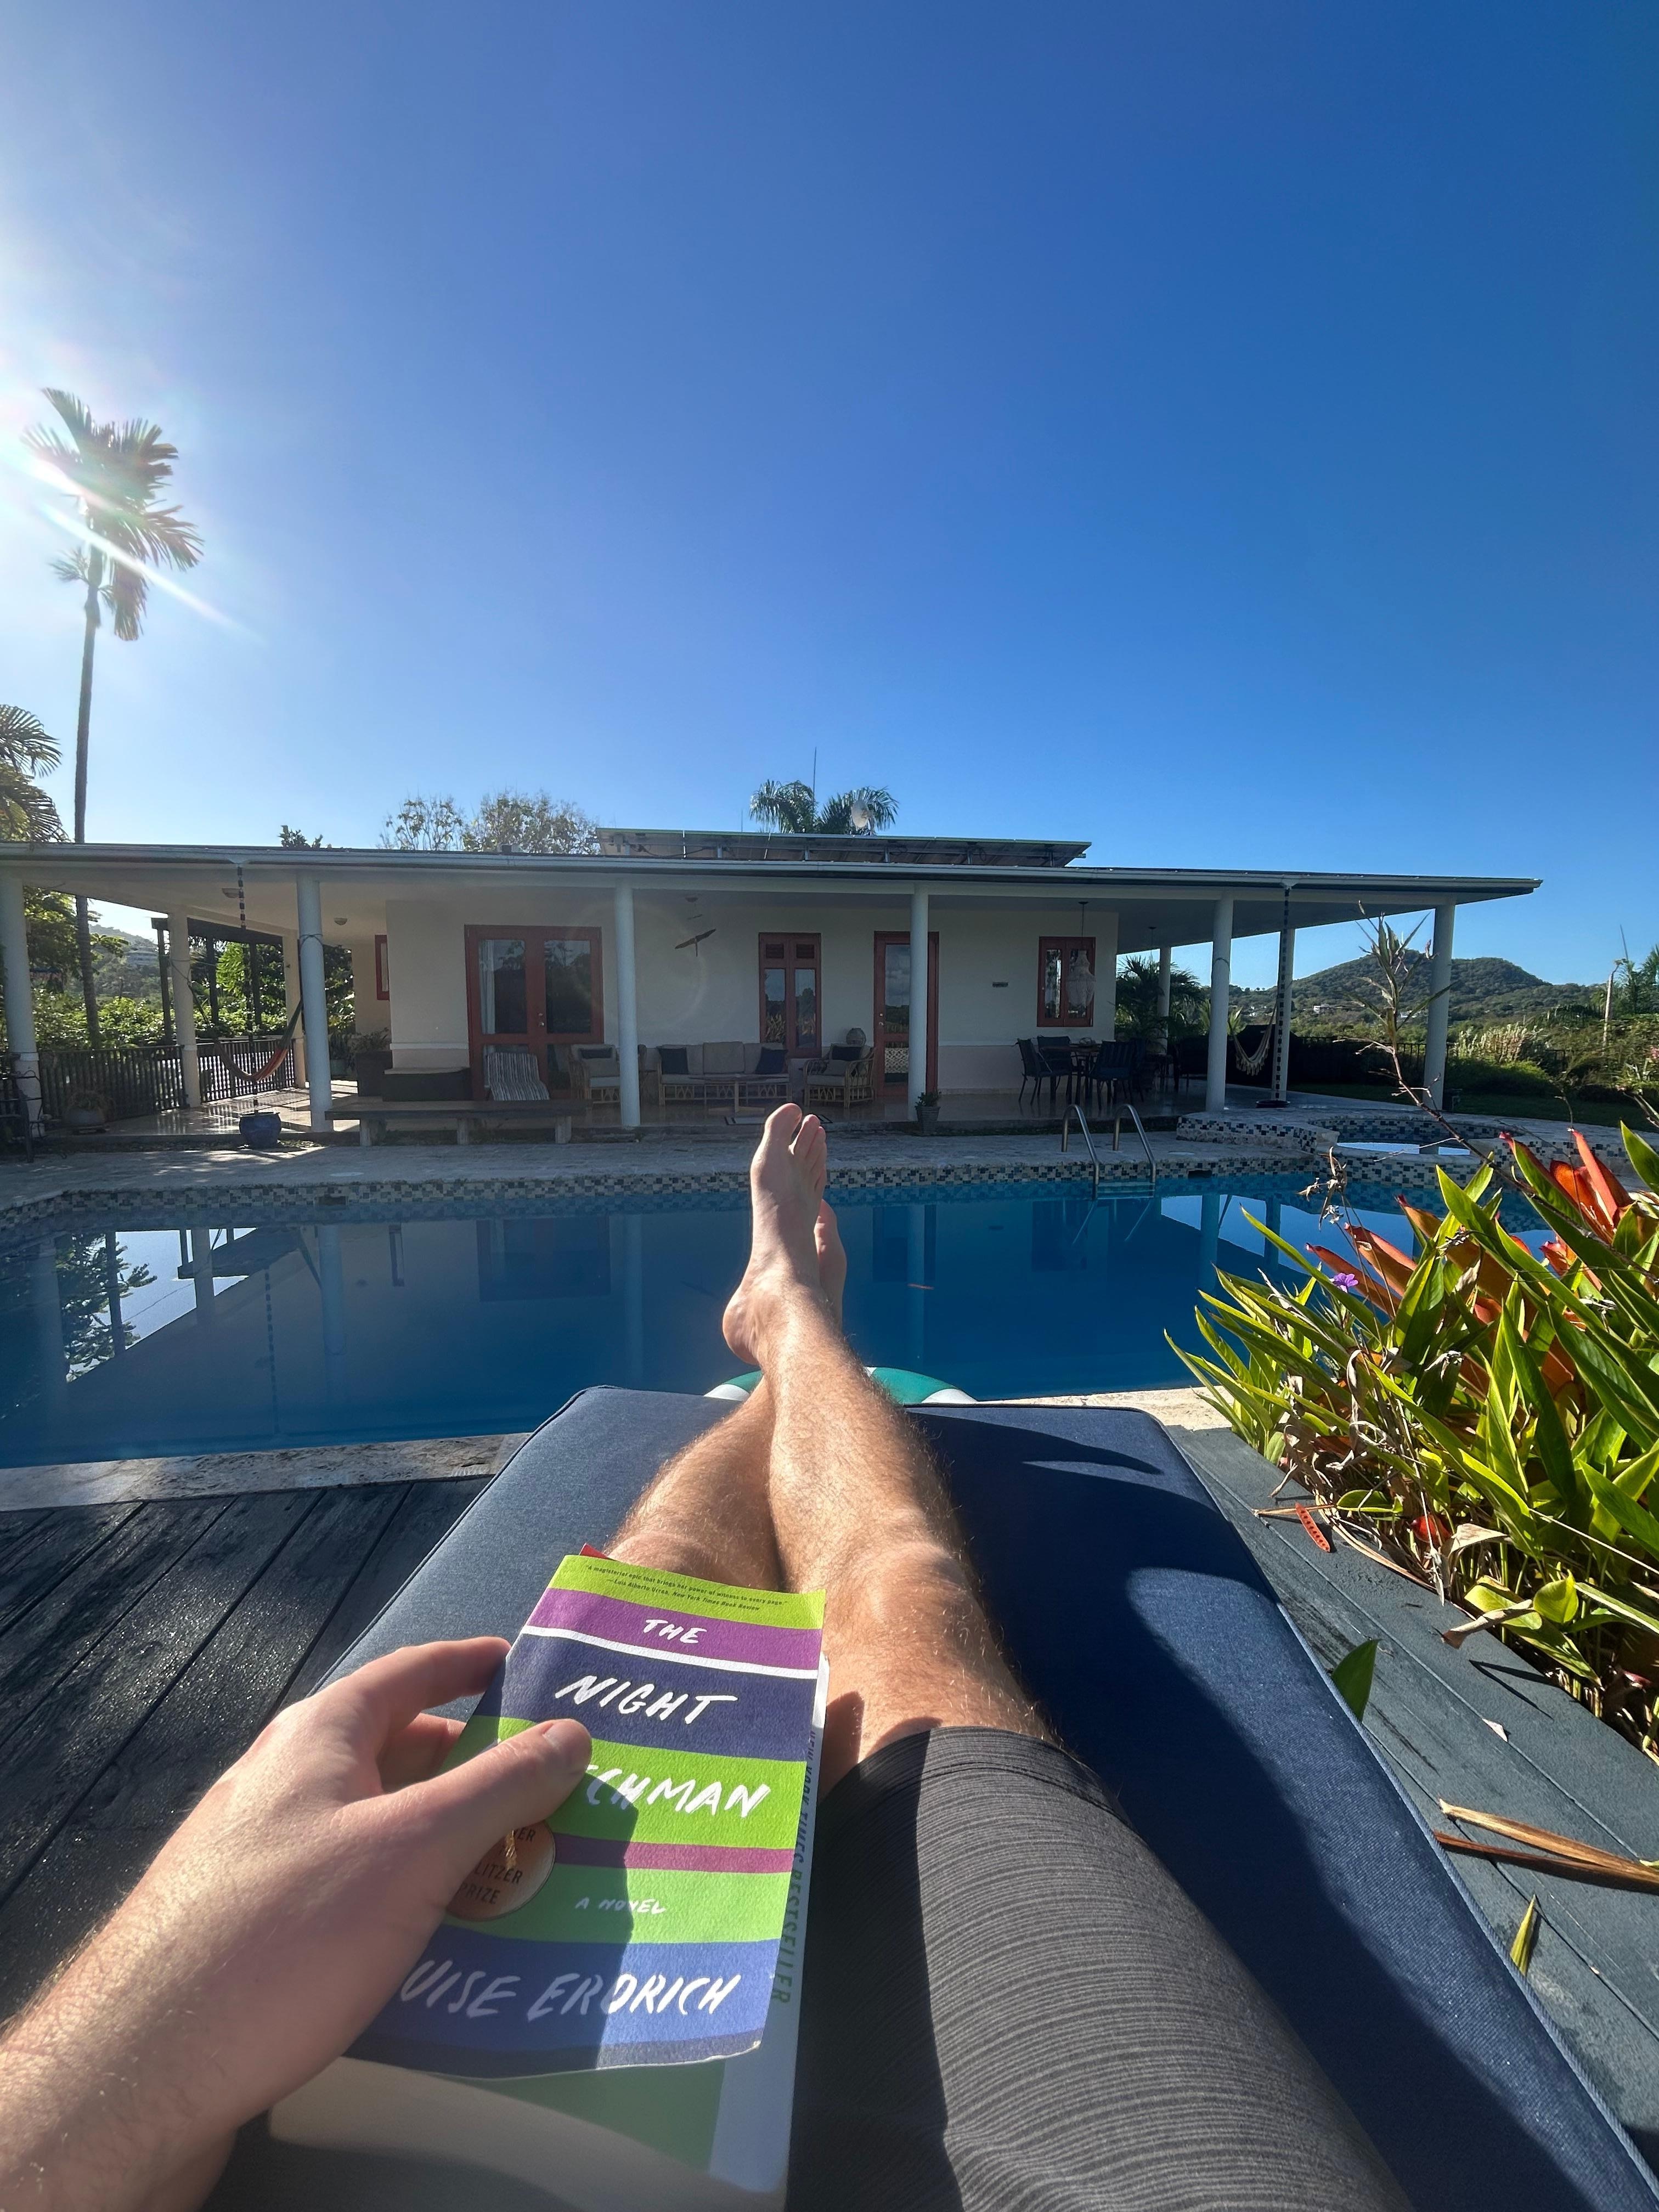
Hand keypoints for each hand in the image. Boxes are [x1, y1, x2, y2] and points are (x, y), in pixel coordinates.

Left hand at [0, 1639, 590, 2211]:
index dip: (470, 1665)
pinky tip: (448, 1948)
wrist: (143, 2069)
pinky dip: (409, 1903)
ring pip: (377, 1834)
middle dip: (476, 1772)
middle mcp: (284, 1782)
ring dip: (447, 1848)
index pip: (409, 1673)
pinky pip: (352, 1894)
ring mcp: (262, 1859)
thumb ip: (498, 1788)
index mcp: (317, 1737)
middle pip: (397, 1756)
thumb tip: (573, 1731)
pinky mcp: (254, 1932)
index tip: (525, 1668)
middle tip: (552, 1796)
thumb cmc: (285, 1932)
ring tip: (521, 1878)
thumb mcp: (412, 1850)